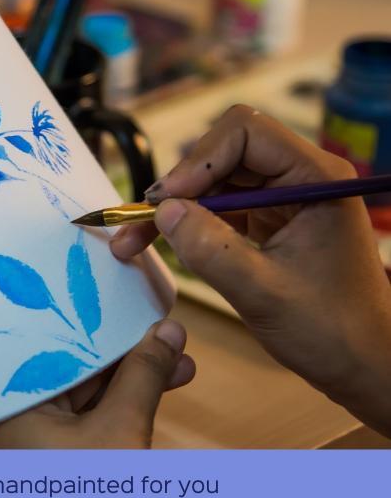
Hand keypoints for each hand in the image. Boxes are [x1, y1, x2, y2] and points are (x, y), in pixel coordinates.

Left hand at [0, 320, 194, 447]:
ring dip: (134, 386)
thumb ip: (144, 376)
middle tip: (176, 343)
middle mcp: (14, 419)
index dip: (107, 326)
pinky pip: (86, 425)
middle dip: (131, 359)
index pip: (61, 344)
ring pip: (88, 399)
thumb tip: (170, 330)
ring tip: (183, 369)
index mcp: (11, 404)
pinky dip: (120, 413)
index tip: (144, 313)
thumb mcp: (121, 432)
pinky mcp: (51, 466)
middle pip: (78, 370)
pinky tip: (154, 397)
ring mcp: (32, 446)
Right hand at [111, 105, 390, 436]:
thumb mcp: (264, 292)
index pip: (246, 133)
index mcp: (315, 178)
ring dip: (175, 206)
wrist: (362, 364)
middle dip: (179, 185)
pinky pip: (219, 206)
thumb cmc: (331, 331)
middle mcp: (299, 177)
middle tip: (140, 221)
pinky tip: (163, 243)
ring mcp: (282, 198)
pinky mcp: (268, 219)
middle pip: (223, 153)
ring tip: (135, 238)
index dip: (200, 159)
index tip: (168, 200)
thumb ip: (210, 249)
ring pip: (214, 180)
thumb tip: (163, 211)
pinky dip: (189, 223)